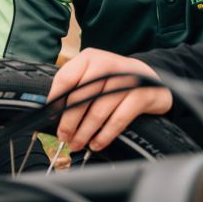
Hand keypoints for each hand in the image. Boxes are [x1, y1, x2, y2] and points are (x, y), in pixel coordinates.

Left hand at [48, 49, 171, 151]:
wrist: (152, 78)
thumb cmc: (115, 79)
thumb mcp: (94, 73)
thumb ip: (76, 84)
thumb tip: (53, 110)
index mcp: (90, 57)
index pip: (65, 78)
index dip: (55, 100)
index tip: (50, 116)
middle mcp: (107, 65)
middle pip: (80, 98)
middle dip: (68, 123)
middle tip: (63, 137)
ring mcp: (125, 80)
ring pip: (97, 112)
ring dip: (84, 133)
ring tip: (77, 144)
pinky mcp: (140, 95)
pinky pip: (117, 120)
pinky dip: (104, 136)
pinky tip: (96, 144)